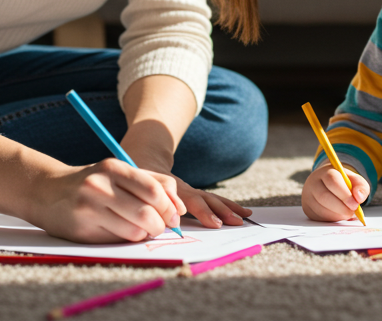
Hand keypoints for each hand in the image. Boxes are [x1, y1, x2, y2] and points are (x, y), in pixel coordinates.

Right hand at [29, 157, 185, 242]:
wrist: (46, 191)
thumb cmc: (93, 182)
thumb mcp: (120, 173)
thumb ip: (153, 183)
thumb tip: (180, 208)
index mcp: (113, 167)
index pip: (154, 189)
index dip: (169, 207)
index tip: (172, 216)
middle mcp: (100, 185)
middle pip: (147, 213)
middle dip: (159, 225)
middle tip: (158, 227)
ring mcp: (89, 208)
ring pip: (134, 231)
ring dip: (143, 234)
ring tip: (138, 228)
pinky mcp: (82, 229)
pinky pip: (117, 241)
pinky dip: (126, 240)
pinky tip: (119, 231)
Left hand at [123, 142, 249, 228]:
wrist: (143, 158)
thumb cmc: (136, 178)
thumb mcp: (136, 185)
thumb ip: (145, 199)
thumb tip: (153, 220)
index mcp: (169, 188)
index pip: (189, 200)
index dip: (202, 211)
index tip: (214, 223)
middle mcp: (183, 188)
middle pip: (205, 199)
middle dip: (221, 211)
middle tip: (236, 222)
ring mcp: (189, 190)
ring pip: (212, 198)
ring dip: (228, 208)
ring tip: (245, 217)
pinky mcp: (193, 194)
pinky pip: (213, 200)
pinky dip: (227, 206)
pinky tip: (242, 212)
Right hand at [301, 162, 369, 221]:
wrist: (326, 184)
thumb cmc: (342, 183)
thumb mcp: (354, 180)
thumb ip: (361, 186)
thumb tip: (359, 197)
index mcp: (325, 172)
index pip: (332, 180)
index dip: (344, 194)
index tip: (355, 204)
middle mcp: (313, 183)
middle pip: (324, 196)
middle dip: (341, 207)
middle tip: (352, 212)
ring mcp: (308, 196)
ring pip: (321, 209)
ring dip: (337, 215)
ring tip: (347, 213)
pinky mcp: (307, 209)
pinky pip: (319, 217)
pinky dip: (332, 219)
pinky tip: (339, 215)